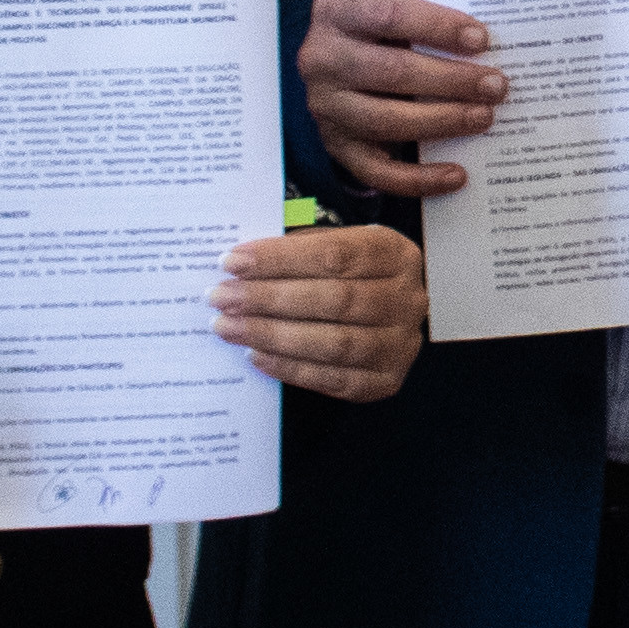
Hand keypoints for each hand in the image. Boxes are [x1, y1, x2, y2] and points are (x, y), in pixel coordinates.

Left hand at [219, 222, 427, 403]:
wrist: (384, 313)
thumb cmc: (346, 274)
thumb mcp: (331, 246)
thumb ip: (295, 250)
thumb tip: (239, 265)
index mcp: (395, 253)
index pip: (334, 254)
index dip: (279, 259)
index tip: (232, 262)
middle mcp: (407, 299)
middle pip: (335, 299)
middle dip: (269, 299)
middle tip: (221, 297)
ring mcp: (401, 344)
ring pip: (334, 343)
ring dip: (273, 335)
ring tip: (228, 326)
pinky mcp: (386, 380)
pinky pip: (334, 379)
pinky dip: (290, 368)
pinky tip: (255, 354)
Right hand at [298, 0, 498, 197]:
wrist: (333, 56)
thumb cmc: (378, 28)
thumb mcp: (391, 5)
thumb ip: (429, 20)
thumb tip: (489, 48)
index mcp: (339, 10)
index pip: (390, 16)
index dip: (438, 28)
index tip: (481, 40)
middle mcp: (322, 59)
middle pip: (391, 72)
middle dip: (451, 81)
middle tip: (495, 86)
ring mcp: (325, 106)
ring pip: (385, 121)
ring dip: (442, 122)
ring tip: (484, 117)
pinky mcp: (336, 145)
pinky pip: (376, 171)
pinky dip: (420, 178)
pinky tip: (457, 175)